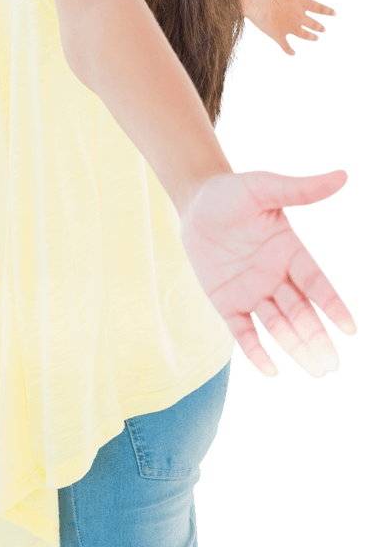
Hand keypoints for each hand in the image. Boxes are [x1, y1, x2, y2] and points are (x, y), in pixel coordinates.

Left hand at [180, 169, 357, 377]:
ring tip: (316, 369)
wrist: (196, 203)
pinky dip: (256, 351)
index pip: (318, 283)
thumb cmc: (233, 192)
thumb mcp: (265, 188)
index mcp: (293, 252)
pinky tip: (270, 370)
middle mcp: (278, 277)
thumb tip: (342, 176)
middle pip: (302, 311)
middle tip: (332, 363)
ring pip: (279, 326)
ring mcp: (254, 292)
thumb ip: (301, 189)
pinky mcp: (228, 303)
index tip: (350, 328)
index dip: (333, 305)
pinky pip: (244, 331)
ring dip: (296, 347)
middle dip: (317, 336)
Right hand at [247, 0, 336, 55]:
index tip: (334, 14)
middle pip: (313, 24)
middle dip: (319, 27)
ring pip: (304, 36)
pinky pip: (286, 47)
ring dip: (310, 38)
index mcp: (302, 3)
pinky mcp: (279, 36)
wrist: (256, 2)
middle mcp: (299, 17)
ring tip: (315, 39)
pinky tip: (293, 54)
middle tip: (324, 30)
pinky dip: (290, 51)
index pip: (319, 8)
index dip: (327, 11)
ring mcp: (289, 28)